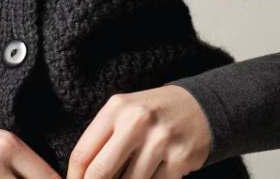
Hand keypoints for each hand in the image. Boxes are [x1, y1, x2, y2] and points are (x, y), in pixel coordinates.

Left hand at [66, 85, 211, 178]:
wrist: (198, 107)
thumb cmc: (151, 115)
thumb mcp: (124, 114)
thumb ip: (103, 141)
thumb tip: (81, 177)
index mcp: (117, 108)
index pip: (83, 153)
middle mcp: (137, 121)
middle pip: (100, 173)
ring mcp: (160, 140)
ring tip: (128, 177)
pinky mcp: (179, 158)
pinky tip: (151, 177)